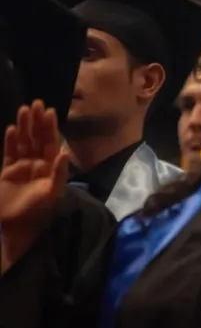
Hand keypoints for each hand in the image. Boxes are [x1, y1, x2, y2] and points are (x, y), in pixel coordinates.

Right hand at [0, 100, 67, 228]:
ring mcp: (22, 166)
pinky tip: (12, 129)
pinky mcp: (7, 170)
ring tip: (24, 110)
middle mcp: (38, 164)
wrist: (16, 224)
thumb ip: (59, 172)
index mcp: (51, 168)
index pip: (51, 143)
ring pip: (24, 141)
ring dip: (24, 126)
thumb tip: (65, 151)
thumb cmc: (38, 210)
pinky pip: (9, 152)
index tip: (50, 111)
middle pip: (37, 138)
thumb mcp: (52, 192)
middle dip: (37, 121)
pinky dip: (11, 141)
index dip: (51, 128)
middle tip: (37, 103)